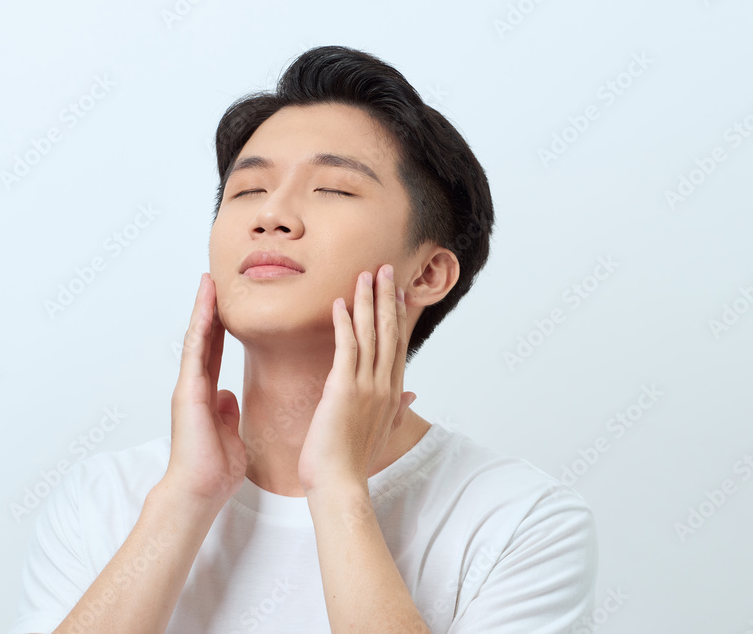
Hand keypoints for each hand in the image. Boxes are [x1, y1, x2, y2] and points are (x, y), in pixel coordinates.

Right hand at [163, 273, 246, 506]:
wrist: (200, 490)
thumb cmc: (214, 470)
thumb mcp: (229, 433)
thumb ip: (227, 412)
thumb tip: (229, 395)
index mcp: (206, 395)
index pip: (214, 351)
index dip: (219, 327)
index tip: (224, 303)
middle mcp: (194, 386)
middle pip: (203, 339)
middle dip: (209, 309)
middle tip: (214, 280)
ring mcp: (189, 387)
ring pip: (196, 339)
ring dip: (203, 310)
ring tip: (208, 282)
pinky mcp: (188, 392)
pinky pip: (195, 353)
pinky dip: (200, 328)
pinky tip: (206, 307)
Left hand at [298, 264, 416, 493]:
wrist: (340, 483)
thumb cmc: (353, 461)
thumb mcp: (382, 431)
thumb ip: (398, 409)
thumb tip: (412, 394)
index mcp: (392, 394)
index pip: (397, 345)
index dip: (397, 315)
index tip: (396, 291)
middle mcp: (384, 386)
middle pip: (389, 332)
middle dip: (387, 297)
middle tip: (385, 268)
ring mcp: (366, 387)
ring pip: (370, 335)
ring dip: (368, 302)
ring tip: (365, 275)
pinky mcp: (344, 389)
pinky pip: (346, 349)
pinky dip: (345, 324)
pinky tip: (340, 304)